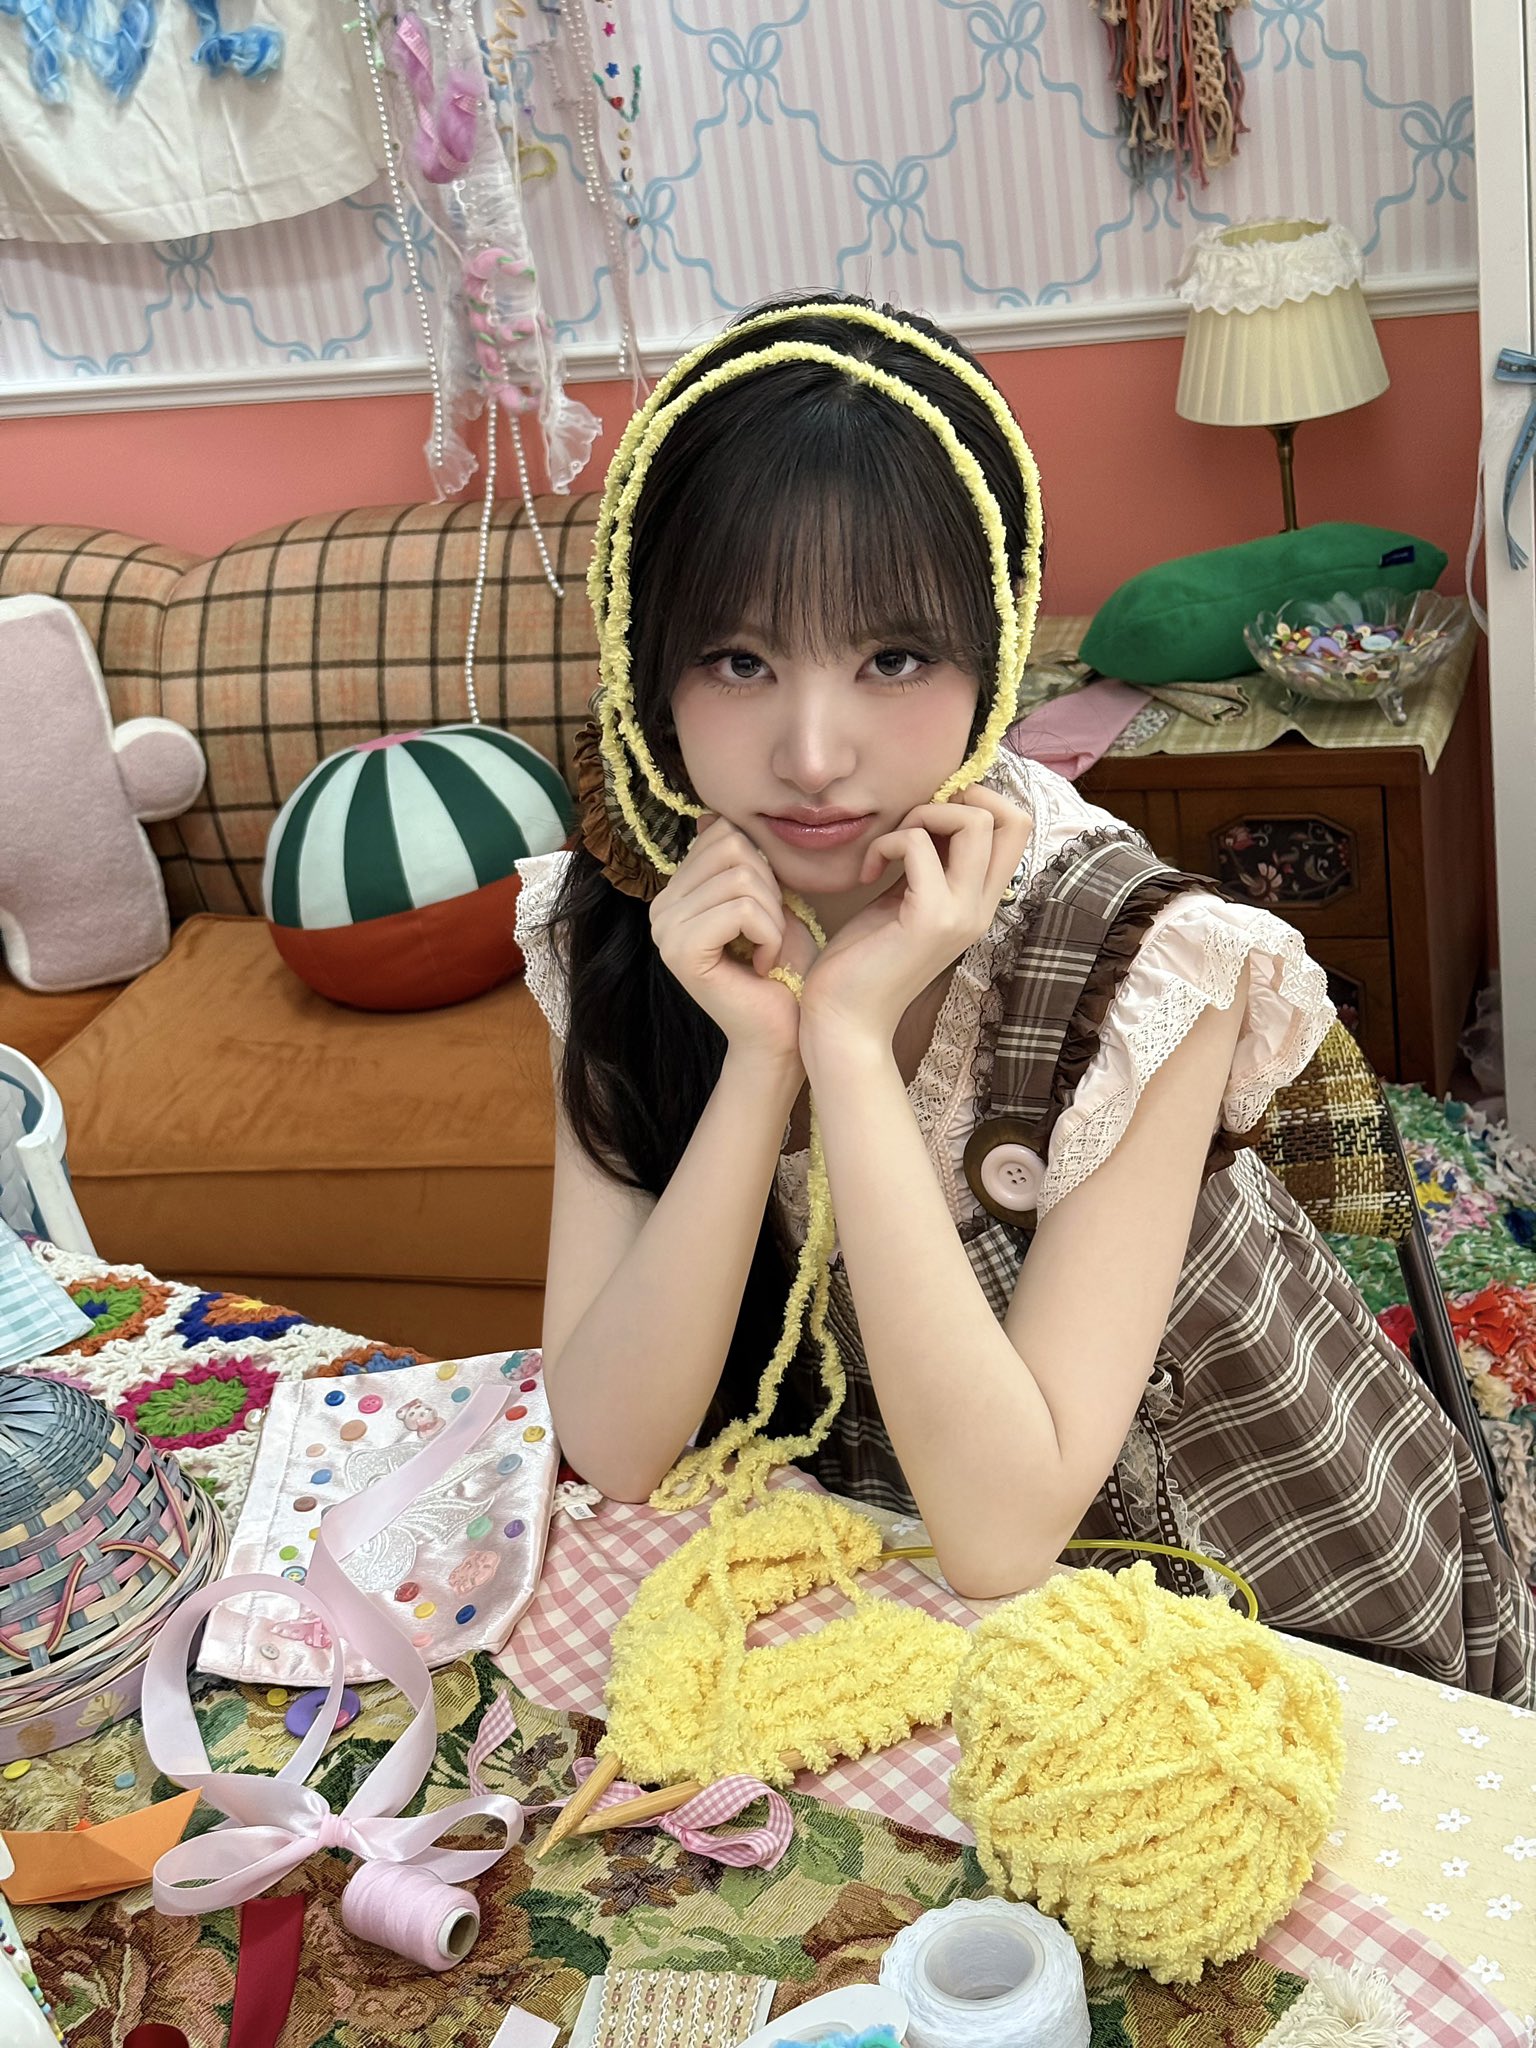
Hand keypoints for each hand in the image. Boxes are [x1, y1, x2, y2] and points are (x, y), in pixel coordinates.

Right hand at [648, 814, 816, 1066]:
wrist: (784, 1029)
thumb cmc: (782, 967)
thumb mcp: (764, 898)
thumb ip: (738, 860)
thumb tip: (709, 816)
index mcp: (675, 893)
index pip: (722, 833)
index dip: (762, 867)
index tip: (764, 913)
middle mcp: (660, 909)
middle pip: (731, 849)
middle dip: (769, 889)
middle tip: (768, 934)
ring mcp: (664, 931)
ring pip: (740, 879)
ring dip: (772, 917)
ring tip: (766, 951)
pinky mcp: (681, 952)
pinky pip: (741, 911)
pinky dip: (770, 936)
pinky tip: (763, 965)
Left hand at [798, 787, 1031, 1058]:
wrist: (844, 1020)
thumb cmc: (866, 960)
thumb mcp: (906, 899)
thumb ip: (929, 863)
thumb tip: (932, 813)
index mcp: (981, 904)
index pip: (1018, 830)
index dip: (980, 804)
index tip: (930, 822)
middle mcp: (982, 909)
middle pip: (1011, 818)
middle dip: (955, 801)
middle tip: (912, 828)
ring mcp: (960, 914)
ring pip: (974, 822)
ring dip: (922, 816)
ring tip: (890, 848)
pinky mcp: (928, 919)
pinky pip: (918, 844)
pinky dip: (887, 843)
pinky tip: (867, 873)